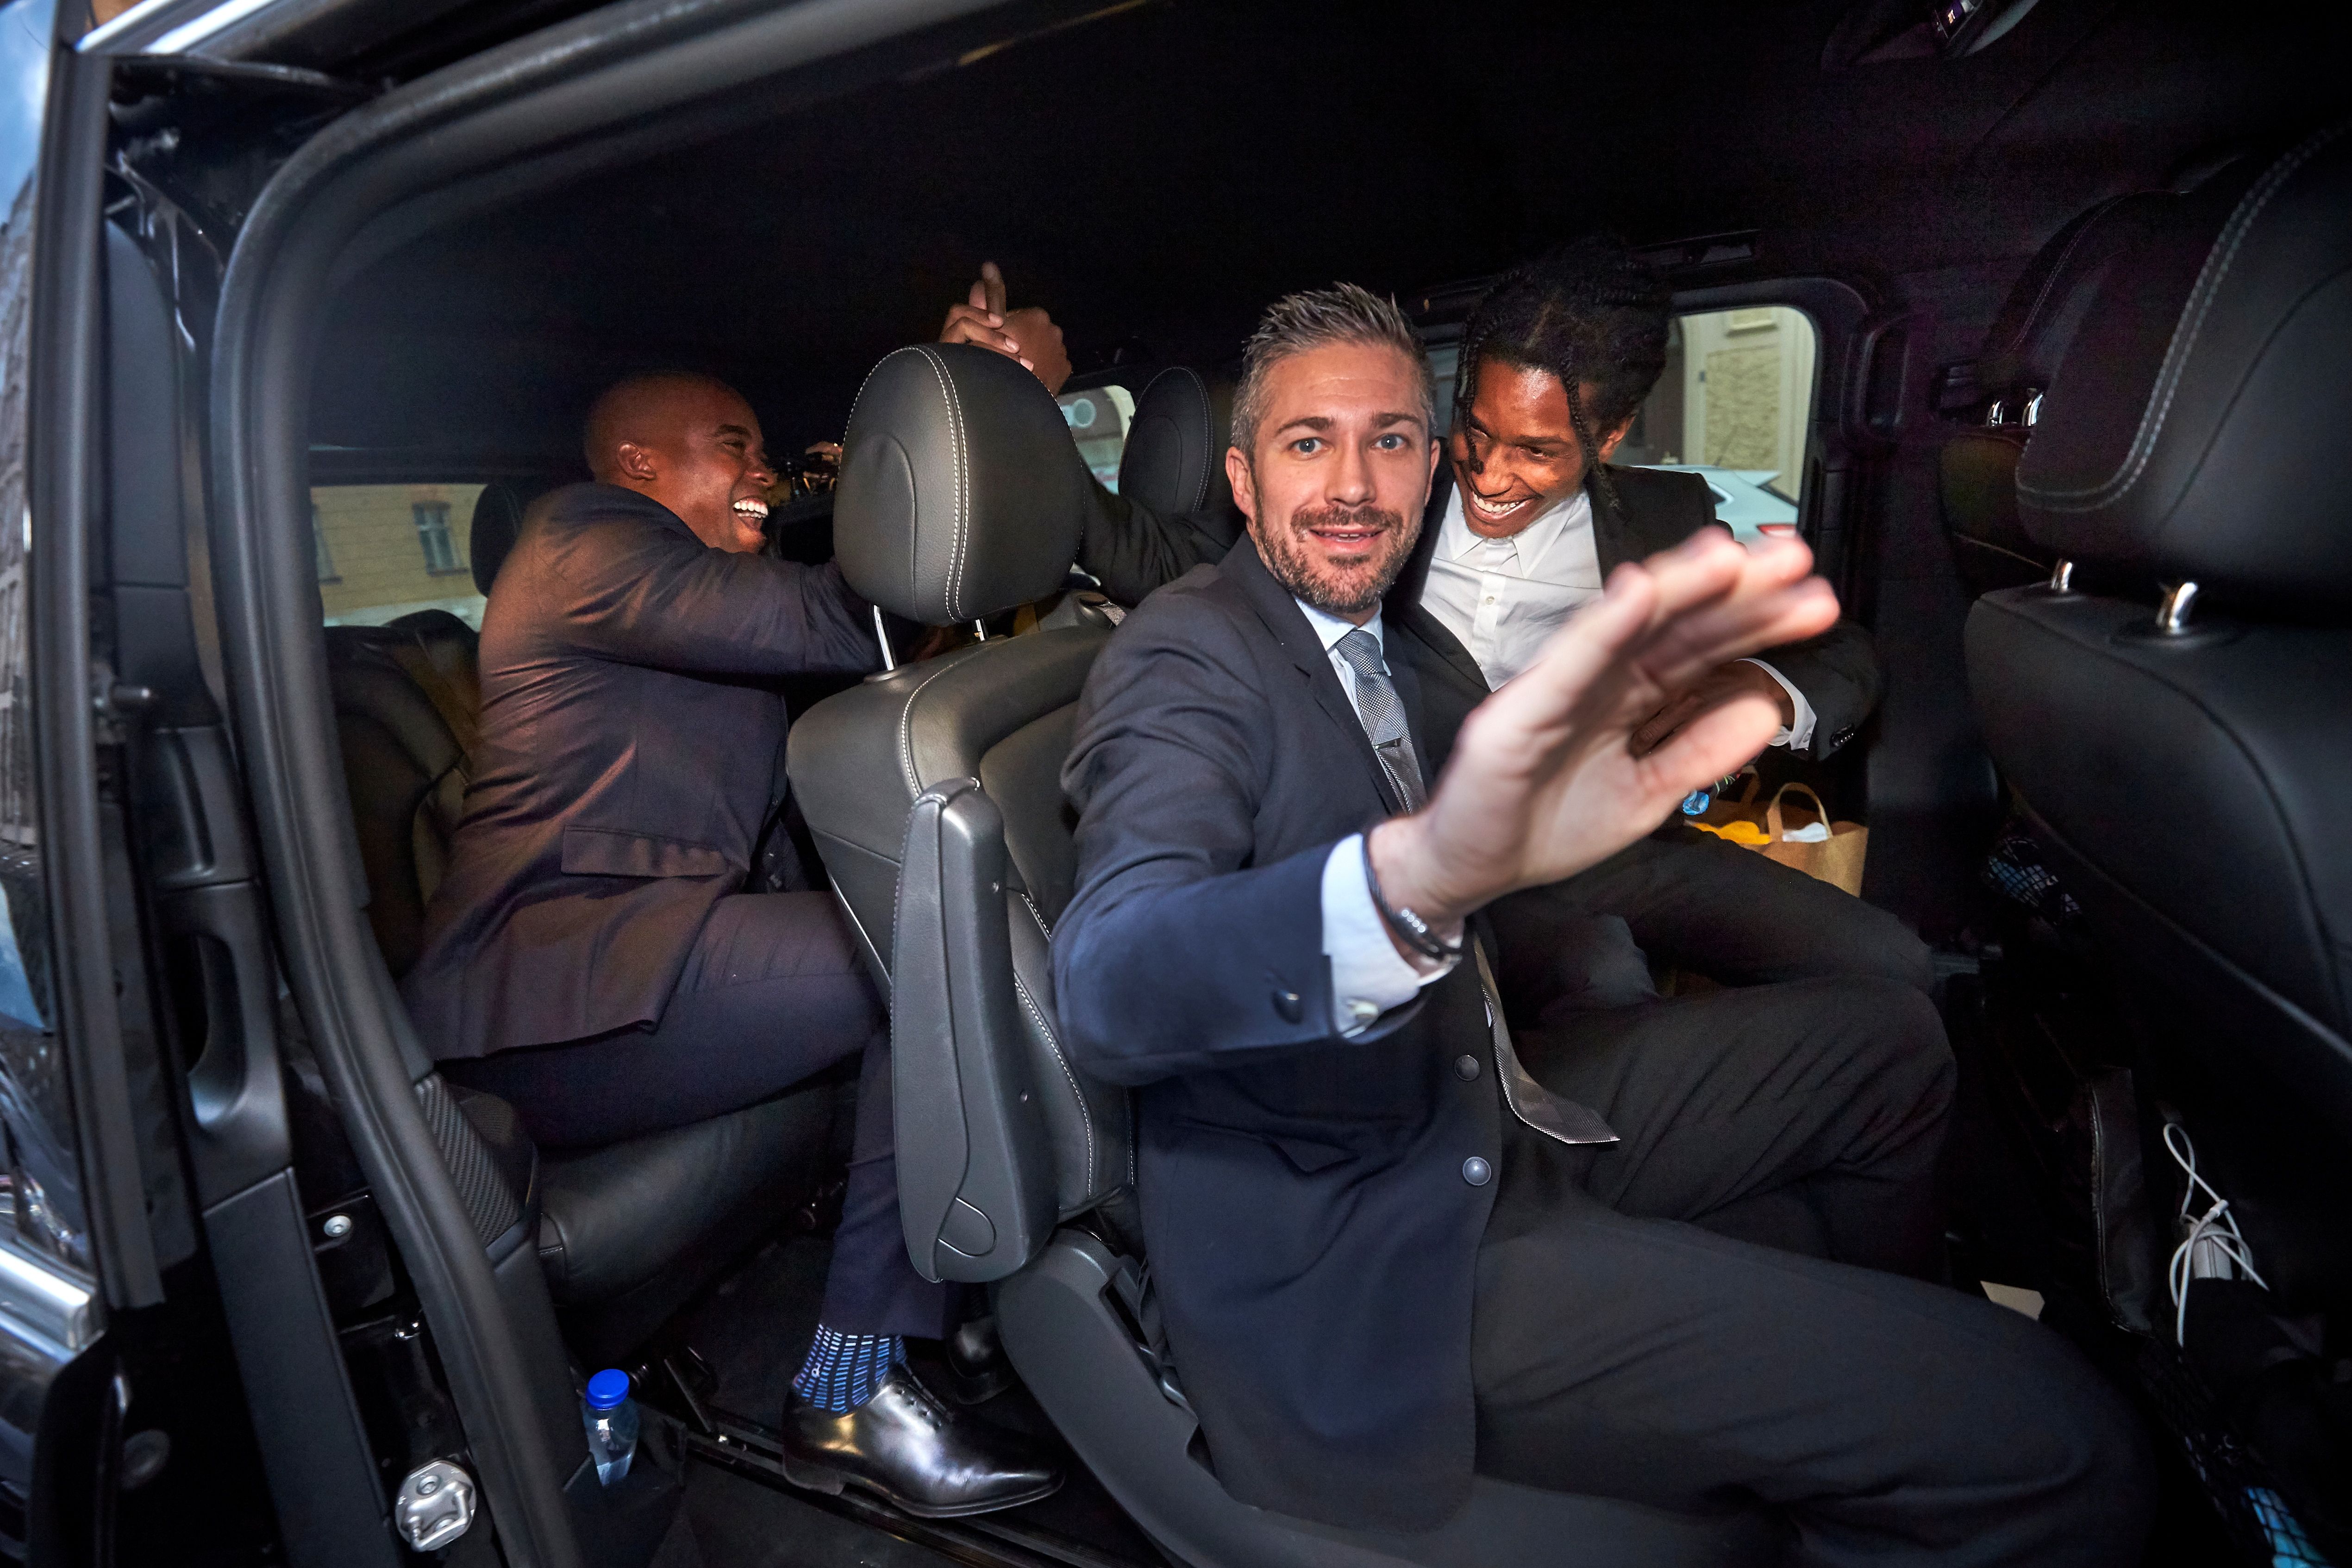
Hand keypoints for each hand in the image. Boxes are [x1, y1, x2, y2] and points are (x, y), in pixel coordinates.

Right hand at [937, 262, 1069, 392]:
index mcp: (1036, 315)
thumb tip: (988, 264)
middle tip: (1006, 360)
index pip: (1016, 319)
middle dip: (1021, 342)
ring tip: (1018, 371)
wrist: (1014, 394)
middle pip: (1031, 333)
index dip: (1002, 331)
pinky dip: (1043, 370)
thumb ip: (991, 296)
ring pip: (1042, 349)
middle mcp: (1054, 329)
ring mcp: (1062, 350)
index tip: (996, 345)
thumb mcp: (990, 325)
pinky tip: (1031, 379)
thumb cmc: (999, 357)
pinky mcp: (1066, 369)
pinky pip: (1052, 366)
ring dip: (1032, 356)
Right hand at [1369, 531, 1837, 932]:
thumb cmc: (1545, 824)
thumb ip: (1700, 753)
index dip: (1756, 624)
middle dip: (1737, 592)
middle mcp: (1601, 680)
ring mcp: (1562, 685)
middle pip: (1677, 626)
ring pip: (1628, 628)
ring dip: (1678, 586)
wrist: (1467, 863)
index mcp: (1631, 700)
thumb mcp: (1647, 797)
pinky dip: (1604, 624)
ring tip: (1730, 557)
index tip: (1813, 601)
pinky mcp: (1523, 706)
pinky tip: (1641, 591)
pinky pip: (1571, 661)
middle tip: (1796, 557)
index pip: (1701, 651)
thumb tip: (1767, 708)